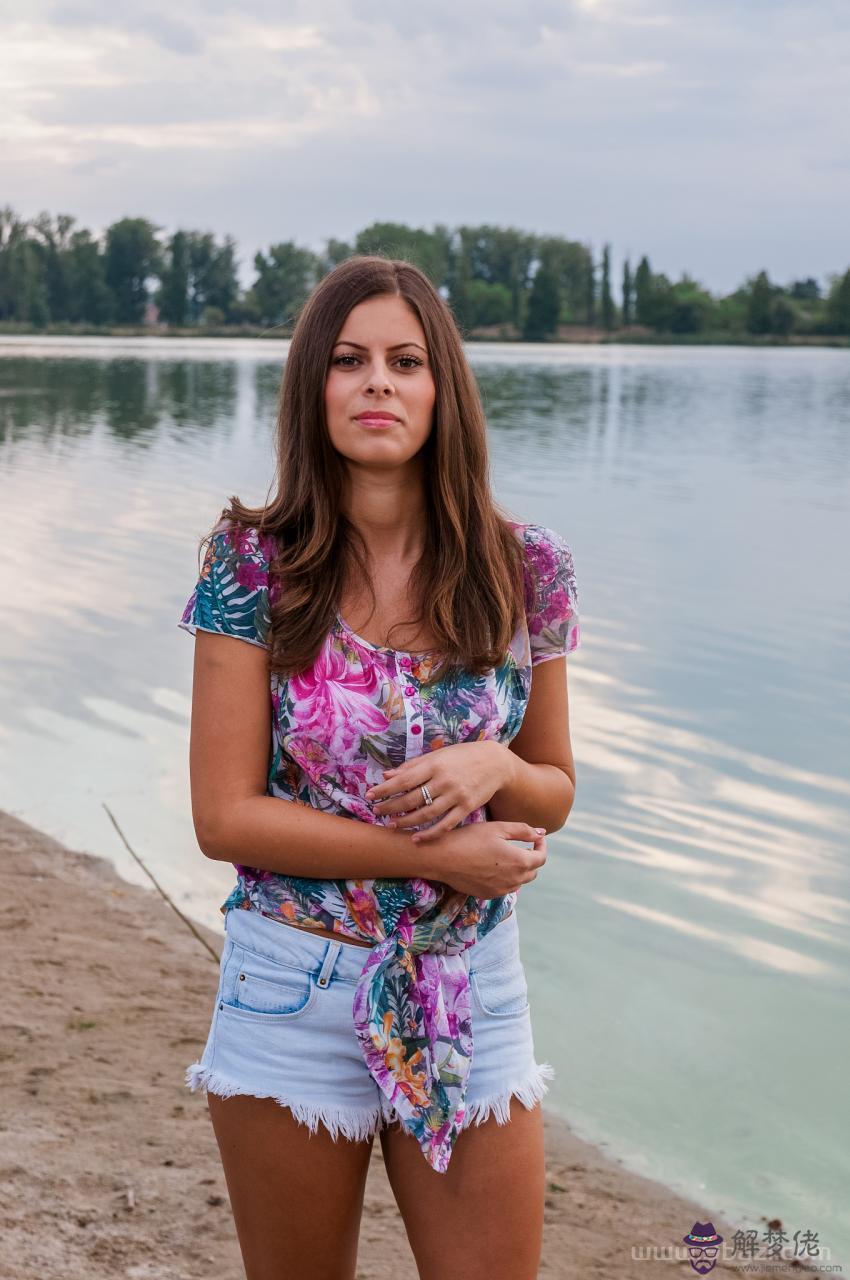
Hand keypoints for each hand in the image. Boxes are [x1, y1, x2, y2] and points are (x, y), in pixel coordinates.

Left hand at [364, 741, 515, 841]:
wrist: (495, 763)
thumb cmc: (462, 756)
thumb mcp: (437, 755)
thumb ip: (412, 766)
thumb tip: (387, 776)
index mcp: (434, 765)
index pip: (403, 780)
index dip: (384, 790)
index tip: (369, 796)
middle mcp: (444, 781)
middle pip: (411, 799)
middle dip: (391, 807)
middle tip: (377, 812)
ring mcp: (456, 796)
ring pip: (426, 814)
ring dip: (406, 821)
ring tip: (392, 824)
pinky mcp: (466, 808)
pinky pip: (445, 824)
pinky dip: (430, 834)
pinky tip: (416, 838)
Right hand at [419, 821, 547, 899]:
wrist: (442, 858)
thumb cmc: (470, 838)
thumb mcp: (498, 828)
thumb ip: (523, 831)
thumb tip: (541, 832)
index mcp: (520, 862)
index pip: (541, 858)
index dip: (541, 846)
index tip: (535, 838)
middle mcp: (514, 880)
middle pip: (533, 871)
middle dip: (531, 858)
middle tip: (521, 844)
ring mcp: (501, 890)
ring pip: (519, 881)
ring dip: (519, 869)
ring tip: (507, 855)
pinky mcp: (488, 894)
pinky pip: (505, 887)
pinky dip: (506, 878)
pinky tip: (493, 866)